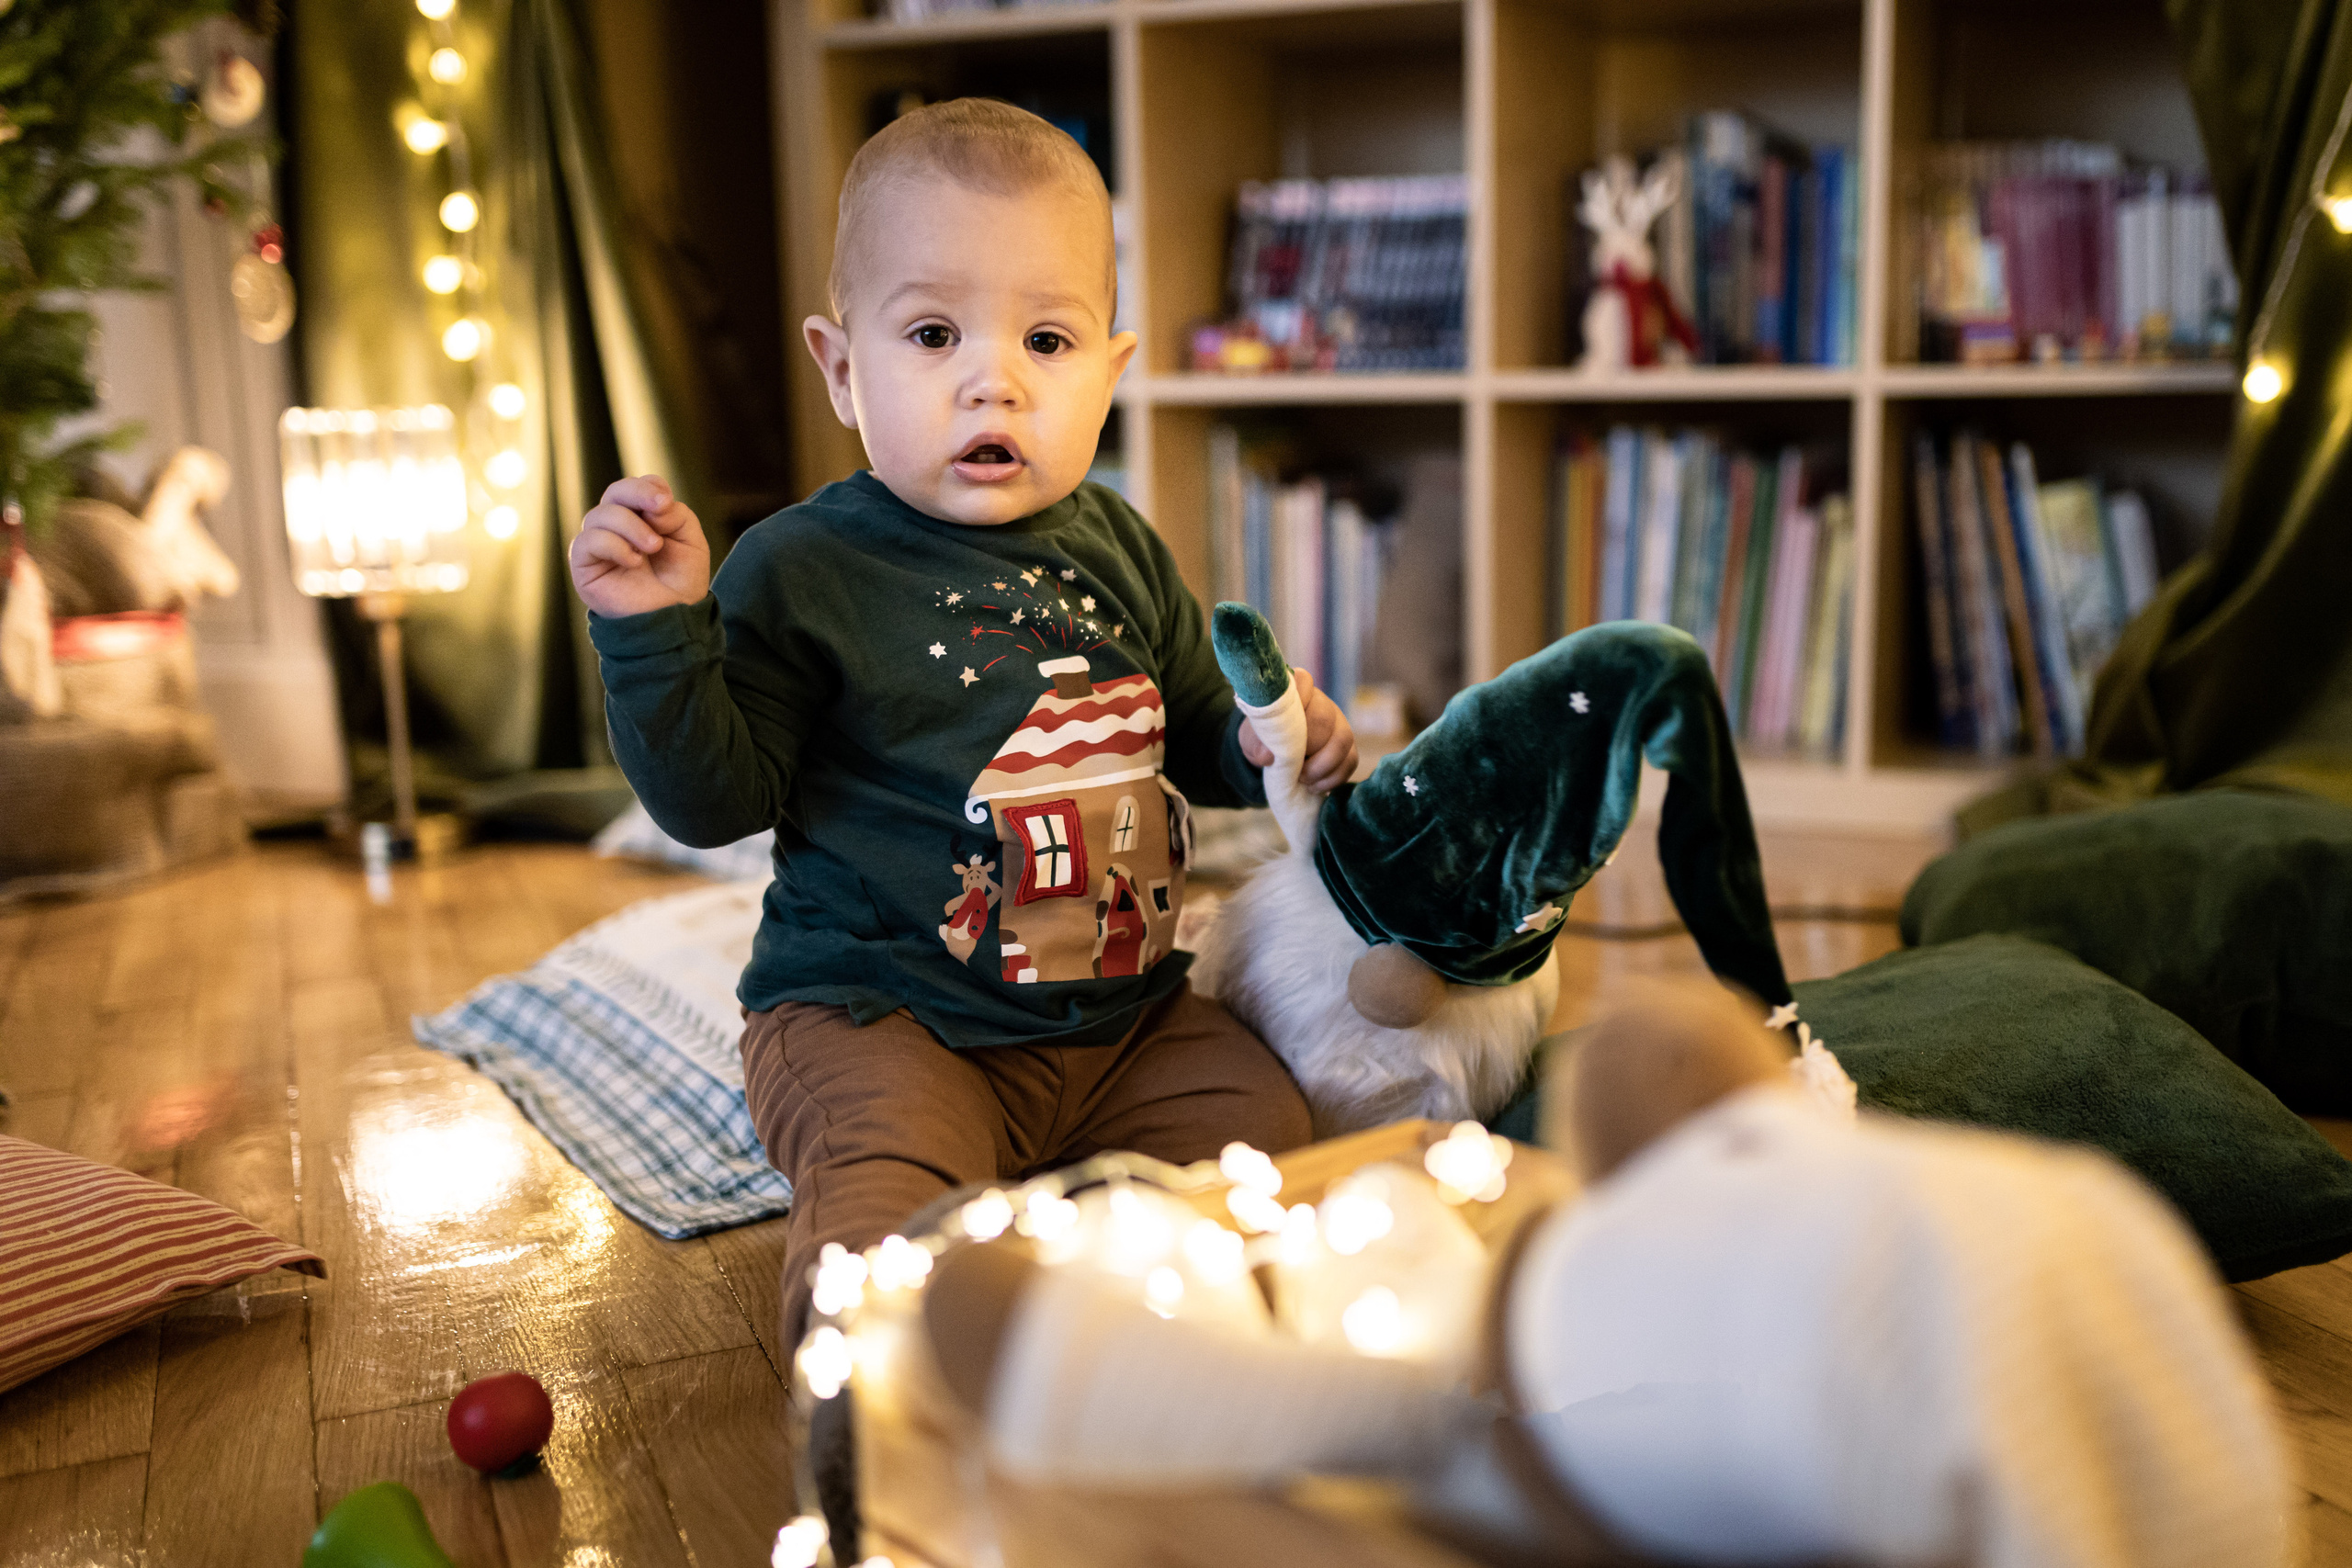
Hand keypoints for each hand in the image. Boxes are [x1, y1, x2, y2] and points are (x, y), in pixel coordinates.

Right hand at [570, 475, 710, 617]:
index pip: (634, 487)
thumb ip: (675, 515)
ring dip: (631, 526)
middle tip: (660, 507)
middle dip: (637, 494)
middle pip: (614, 493)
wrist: (674, 619)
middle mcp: (615, 528)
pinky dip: (613, 545)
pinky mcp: (584, 565)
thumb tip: (652, 505)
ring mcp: (597, 546)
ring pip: (600, 514)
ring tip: (653, 547)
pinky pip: (587, 541)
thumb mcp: (690, 541)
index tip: (666, 500)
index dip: (648, 486)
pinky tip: (634, 561)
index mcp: (639, 518)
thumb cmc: (681, 582)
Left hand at [1240, 666, 1358, 792]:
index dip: (1298, 698)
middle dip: (1309, 746)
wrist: (1276, 755)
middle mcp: (1322, 703)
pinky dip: (1332, 779)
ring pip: (1343, 740)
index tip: (1284, 720)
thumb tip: (1268, 755)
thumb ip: (1256, 742)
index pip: (1303, 682)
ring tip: (1303, 779)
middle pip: (1324, 718)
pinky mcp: (1348, 747)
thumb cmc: (1264, 738)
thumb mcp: (1252, 739)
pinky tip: (1314, 786)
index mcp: (1297, 692)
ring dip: (1322, 766)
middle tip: (1292, 763)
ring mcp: (1339, 724)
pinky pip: (1350, 761)